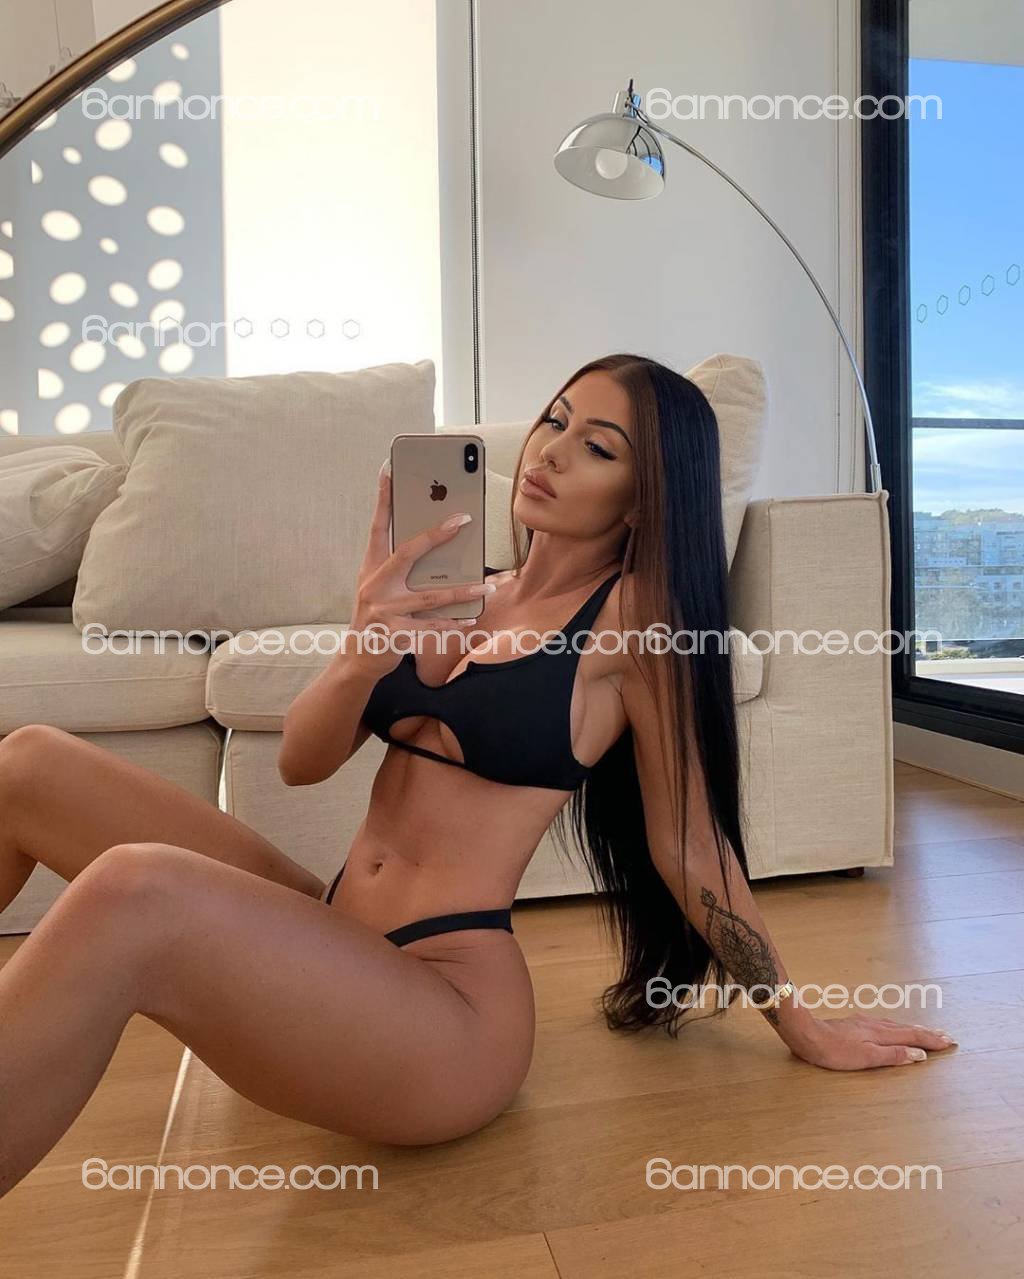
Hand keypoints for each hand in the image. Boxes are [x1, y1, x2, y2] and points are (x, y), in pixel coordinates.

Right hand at [347, 459, 492, 676]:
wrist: (358, 658)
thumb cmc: (377, 617)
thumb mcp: (380, 587)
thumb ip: (401, 569)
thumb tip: (438, 549)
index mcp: (372, 568)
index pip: (378, 527)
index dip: (383, 499)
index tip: (388, 470)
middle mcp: (375, 584)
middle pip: (407, 553)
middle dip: (436, 535)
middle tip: (462, 519)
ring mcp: (383, 609)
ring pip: (431, 596)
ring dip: (463, 591)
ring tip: (489, 587)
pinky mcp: (395, 633)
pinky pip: (432, 626)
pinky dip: (453, 623)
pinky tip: (471, 618)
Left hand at [787, 1012, 957, 1070]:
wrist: (807, 1034)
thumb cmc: (834, 1051)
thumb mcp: (866, 1058)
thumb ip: (893, 1055)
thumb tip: (919, 1054)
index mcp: (881, 1034)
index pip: (913, 1037)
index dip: (932, 1040)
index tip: (950, 1042)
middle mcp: (876, 1025)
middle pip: (907, 1028)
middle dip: (928, 1033)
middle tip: (946, 1036)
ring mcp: (865, 1023)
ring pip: (896, 1025)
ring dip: (914, 1028)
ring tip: (926, 1031)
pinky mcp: (855, 1024)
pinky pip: (884, 1024)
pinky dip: (897, 1027)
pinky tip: (893, 1028)